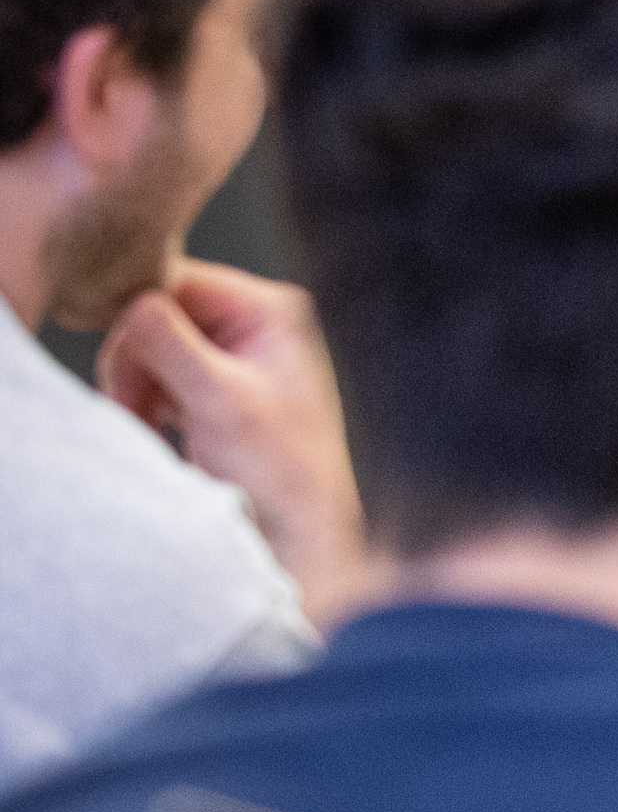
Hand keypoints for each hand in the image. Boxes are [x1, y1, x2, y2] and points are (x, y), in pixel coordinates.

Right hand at [97, 259, 368, 620]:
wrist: (297, 531)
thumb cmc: (276, 469)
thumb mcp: (217, 398)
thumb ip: (169, 342)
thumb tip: (130, 299)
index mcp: (270, 310)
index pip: (173, 281)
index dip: (137, 323)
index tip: (126, 375)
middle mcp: (254, 322)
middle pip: (157, 314)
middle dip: (134, 363)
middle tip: (128, 409)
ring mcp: (234, 353)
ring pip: (149, 347)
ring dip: (133, 386)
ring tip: (142, 427)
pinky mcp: (214, 385)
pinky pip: (156, 374)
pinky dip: (144, 400)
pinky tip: (153, 430)